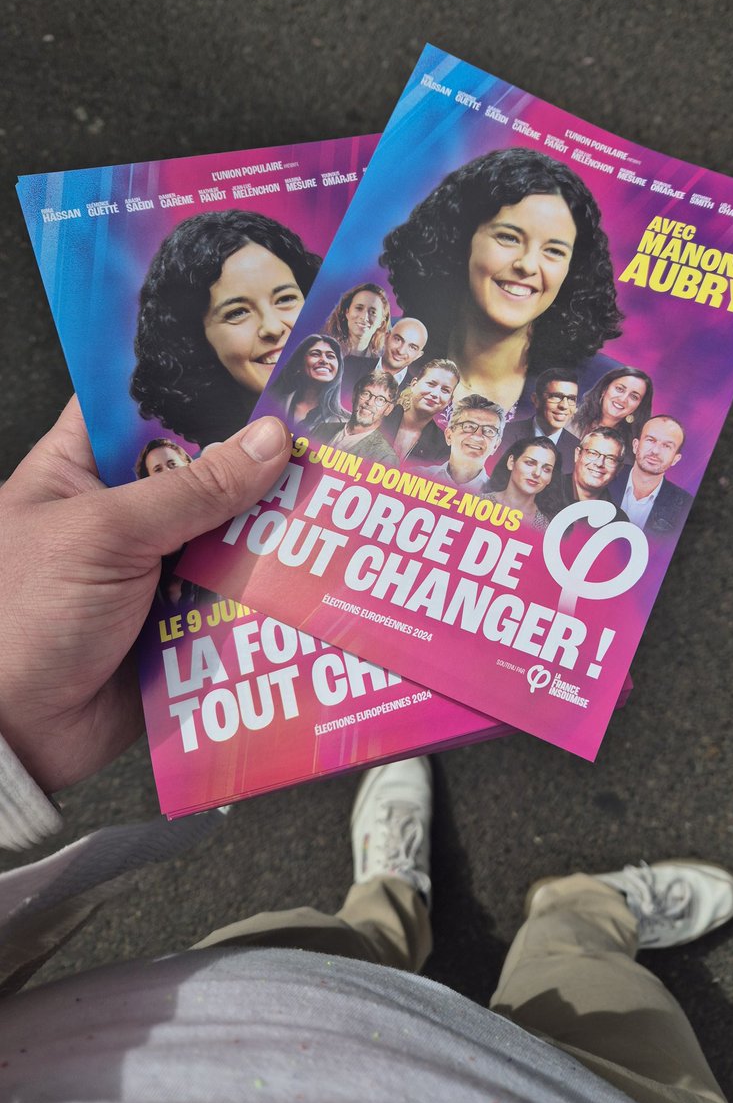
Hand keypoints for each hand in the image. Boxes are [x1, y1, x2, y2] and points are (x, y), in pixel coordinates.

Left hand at [0, 398, 290, 793]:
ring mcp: (156, 566)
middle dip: (256, 462)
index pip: (144, 402)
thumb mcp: (107, 533)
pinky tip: (314, 569)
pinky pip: (236, 592)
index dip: (198, 384)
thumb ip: (194, 489)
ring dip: (270, 527)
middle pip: (203, 468)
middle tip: (323, 440)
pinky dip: (268, 586)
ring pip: (229, 532)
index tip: (266, 369)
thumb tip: (269, 441)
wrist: (15, 732)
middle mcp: (124, 510)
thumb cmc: (23, 615)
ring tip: (332, 504)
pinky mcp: (182, 619)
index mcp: (83, 466)